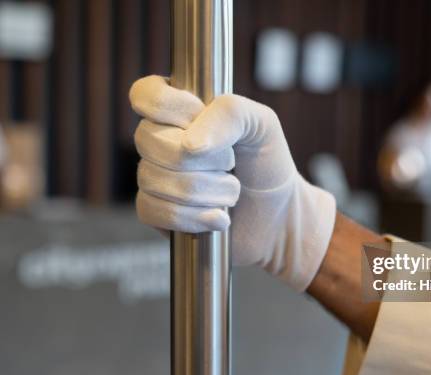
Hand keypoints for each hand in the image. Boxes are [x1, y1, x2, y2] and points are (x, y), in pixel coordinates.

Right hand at [129, 75, 335, 290]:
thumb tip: (190, 144)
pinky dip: (192, 217)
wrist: (277, 213)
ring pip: (152, 178)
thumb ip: (229, 113)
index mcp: (181, 108)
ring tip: (232, 193)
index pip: (146, 94)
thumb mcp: (262, 124)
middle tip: (231, 164)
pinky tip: (218, 218)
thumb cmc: (266, 162)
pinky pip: (152, 210)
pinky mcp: (157, 212)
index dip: (171, 107)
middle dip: (201, 158)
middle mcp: (161, 139)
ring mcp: (154, 176)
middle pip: (147, 138)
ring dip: (206, 190)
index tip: (202, 117)